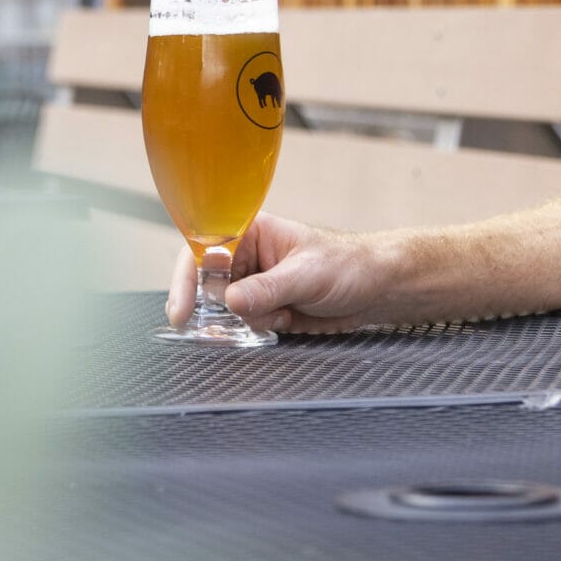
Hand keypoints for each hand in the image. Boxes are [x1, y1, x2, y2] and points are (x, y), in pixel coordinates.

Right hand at [163, 211, 389, 334]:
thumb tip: (229, 301)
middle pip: (207, 284)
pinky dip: (256, 329)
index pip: (204, 250)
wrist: (378, 289)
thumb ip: (267, 288)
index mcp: (250, 231)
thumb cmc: (348, 265)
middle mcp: (247, 256)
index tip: (182, 309)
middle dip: (215, 308)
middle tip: (226, 325)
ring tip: (277, 317)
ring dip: (243, 321)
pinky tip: (282, 322)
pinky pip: (244, 323)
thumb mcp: (306, 275)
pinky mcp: (265, 307)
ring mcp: (255, 283)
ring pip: (225, 309)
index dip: (187, 278)